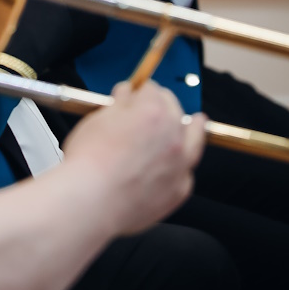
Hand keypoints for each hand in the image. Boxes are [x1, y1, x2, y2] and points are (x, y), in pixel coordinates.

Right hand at [63, 81, 204, 233]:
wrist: (91, 200)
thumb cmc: (90, 160)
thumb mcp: (99, 118)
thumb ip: (119, 103)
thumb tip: (126, 94)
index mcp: (153, 110)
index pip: (152, 89)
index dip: (140, 91)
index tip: (134, 95)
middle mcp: (173, 135)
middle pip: (175, 110)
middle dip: (163, 106)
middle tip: (148, 112)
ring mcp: (179, 164)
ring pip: (194, 140)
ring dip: (194, 129)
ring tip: (198, 122)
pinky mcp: (178, 191)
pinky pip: (186, 173)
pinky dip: (180, 167)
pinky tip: (172, 166)